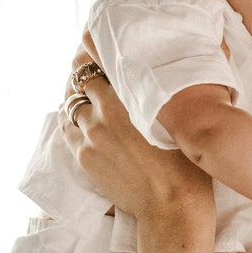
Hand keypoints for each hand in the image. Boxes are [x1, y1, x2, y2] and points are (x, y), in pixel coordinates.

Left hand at [59, 59, 212, 218]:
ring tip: (88, 94)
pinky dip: (70, 118)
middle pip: (82, 81)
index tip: (101, 46)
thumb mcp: (177, 119)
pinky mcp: (84, 157)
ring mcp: (90, 137)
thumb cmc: (185, 162)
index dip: (98, 53)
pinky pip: (66, 128)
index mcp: (128, 99)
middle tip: (97, 70)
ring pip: (71, 104)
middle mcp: (104, 114)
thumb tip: (165, 73)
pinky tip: (79, 116)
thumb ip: (162, 93)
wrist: (170, 206)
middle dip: (87, 74)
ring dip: (78, 96)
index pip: (99, 64)